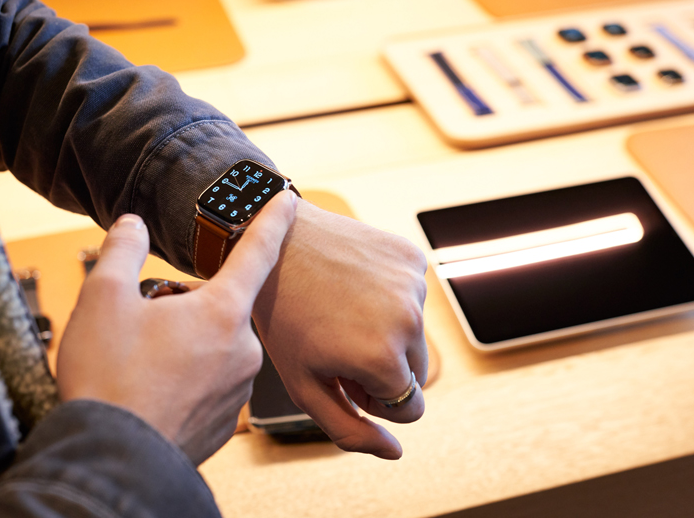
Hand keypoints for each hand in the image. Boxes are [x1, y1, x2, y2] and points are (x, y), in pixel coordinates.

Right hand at [56, 190, 297, 464]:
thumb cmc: (109, 382)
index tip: (287, 200)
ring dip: (185, 346)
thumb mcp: (103, 298)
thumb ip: (122, 251)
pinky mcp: (225, 422)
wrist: (112, 461)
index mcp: (222, 311)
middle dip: (187, 308)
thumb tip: (132, 226)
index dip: (271, 220)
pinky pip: (210, 385)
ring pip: (214, 348)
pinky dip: (186, 381)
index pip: (257, 251)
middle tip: (143, 327)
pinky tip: (153, 391)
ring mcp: (237, 389)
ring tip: (142, 365)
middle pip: (220, 307)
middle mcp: (243, 350)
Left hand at [252, 200, 427, 459]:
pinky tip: (353, 286)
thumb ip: (349, 430)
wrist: (275, 241)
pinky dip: (391, 298)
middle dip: (385, 369)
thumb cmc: (282, 317)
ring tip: (342, 313)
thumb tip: (395, 452)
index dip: (373, 399)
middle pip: (417, 374)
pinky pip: (414, 297)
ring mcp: (414, 285)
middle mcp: (409, 321)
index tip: (343, 376)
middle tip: (340, 346)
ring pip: (416, 334)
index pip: (409, 410)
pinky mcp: (412, 258)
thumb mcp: (304, 384)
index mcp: (383, 358)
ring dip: (389, 333)